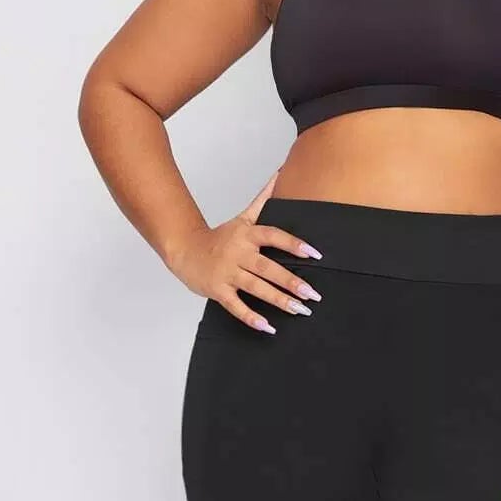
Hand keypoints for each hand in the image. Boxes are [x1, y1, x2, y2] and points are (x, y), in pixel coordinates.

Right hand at [170, 169, 322, 333]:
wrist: (185, 250)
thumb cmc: (220, 237)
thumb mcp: (241, 218)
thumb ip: (263, 200)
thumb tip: (280, 174)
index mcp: (246, 235)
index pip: (273, 236)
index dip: (293, 244)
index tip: (315, 254)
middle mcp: (237, 253)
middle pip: (267, 268)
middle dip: (291, 282)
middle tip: (313, 294)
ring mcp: (227, 273)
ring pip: (255, 288)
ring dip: (278, 301)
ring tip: (299, 310)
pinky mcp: (218, 291)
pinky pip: (236, 306)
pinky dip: (251, 317)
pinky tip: (268, 327)